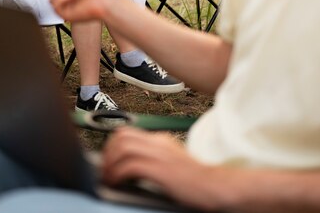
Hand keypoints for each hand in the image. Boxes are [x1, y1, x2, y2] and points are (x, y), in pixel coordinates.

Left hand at [102, 127, 217, 209]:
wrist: (214, 186)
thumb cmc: (194, 180)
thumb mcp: (172, 162)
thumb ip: (154, 159)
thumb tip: (129, 166)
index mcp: (160, 140)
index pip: (127, 132)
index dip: (111, 146)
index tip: (107, 161)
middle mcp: (158, 143)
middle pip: (121, 136)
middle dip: (107, 153)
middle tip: (104, 170)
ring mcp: (160, 155)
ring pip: (123, 148)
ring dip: (110, 164)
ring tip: (107, 178)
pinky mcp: (161, 169)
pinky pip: (130, 166)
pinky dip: (117, 174)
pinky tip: (116, 183)